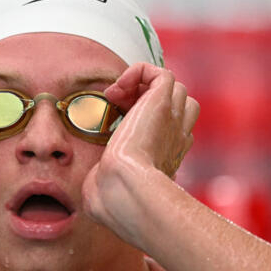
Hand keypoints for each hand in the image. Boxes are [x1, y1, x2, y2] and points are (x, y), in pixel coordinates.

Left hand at [82, 63, 198, 236]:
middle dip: (151, 99)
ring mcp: (173, 117)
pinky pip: (160, 72)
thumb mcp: (113, 191)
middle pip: (179, 102)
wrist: (123, 189)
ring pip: (173, 86)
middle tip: (120, 108)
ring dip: (143, 85)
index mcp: (171, 153)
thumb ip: (108, 186)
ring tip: (117, 98)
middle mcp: (178, 134)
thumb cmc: (115, 199)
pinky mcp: (162, 102)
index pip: (173, 125)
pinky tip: (117, 89)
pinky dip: (139, 72)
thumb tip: (92, 193)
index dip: (150, 119)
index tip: (121, 125)